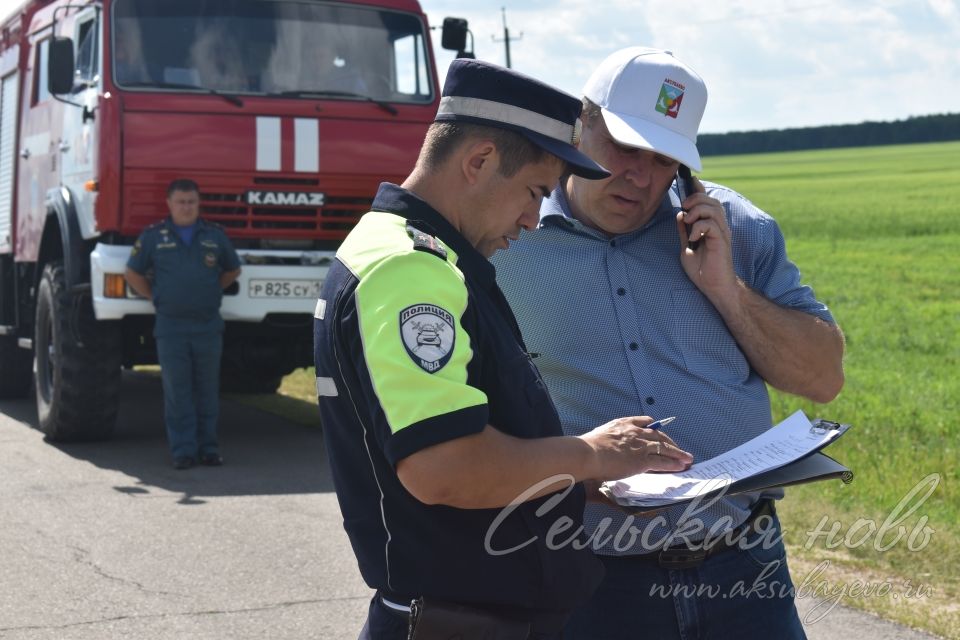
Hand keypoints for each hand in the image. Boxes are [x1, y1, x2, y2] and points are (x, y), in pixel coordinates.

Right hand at [579, 416, 692, 481]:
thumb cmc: (588, 446)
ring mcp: (640, 446)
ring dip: (678, 454)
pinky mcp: (642, 461)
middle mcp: (635, 432)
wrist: (588, 453)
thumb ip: (609, 438)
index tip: (659, 432)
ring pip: (664, 448)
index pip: (645, 422)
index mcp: (624, 424)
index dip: (654, 429)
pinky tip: (681, 466)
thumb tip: (608, 446)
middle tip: (679, 448)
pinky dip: (673, 464)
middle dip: (671, 442)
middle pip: (659, 435)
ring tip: (688, 458)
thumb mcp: (599, 434)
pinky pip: (662, 462)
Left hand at [675, 176, 737, 297]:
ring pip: (712, 208)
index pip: (707, 201)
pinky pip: (711, 224)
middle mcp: (719, 226)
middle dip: (695, 198)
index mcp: (711, 225)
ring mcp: (722, 232)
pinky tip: (694, 238)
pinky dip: (698, 227)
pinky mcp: (722, 241)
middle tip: (684, 208)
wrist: (714, 286)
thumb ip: (684, 231)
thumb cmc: (703, 269)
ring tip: (688, 222)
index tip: (690, 180)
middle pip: (711, 200)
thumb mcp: (687, 247)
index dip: (699, 189)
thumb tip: (680, 215)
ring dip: (697, 211)